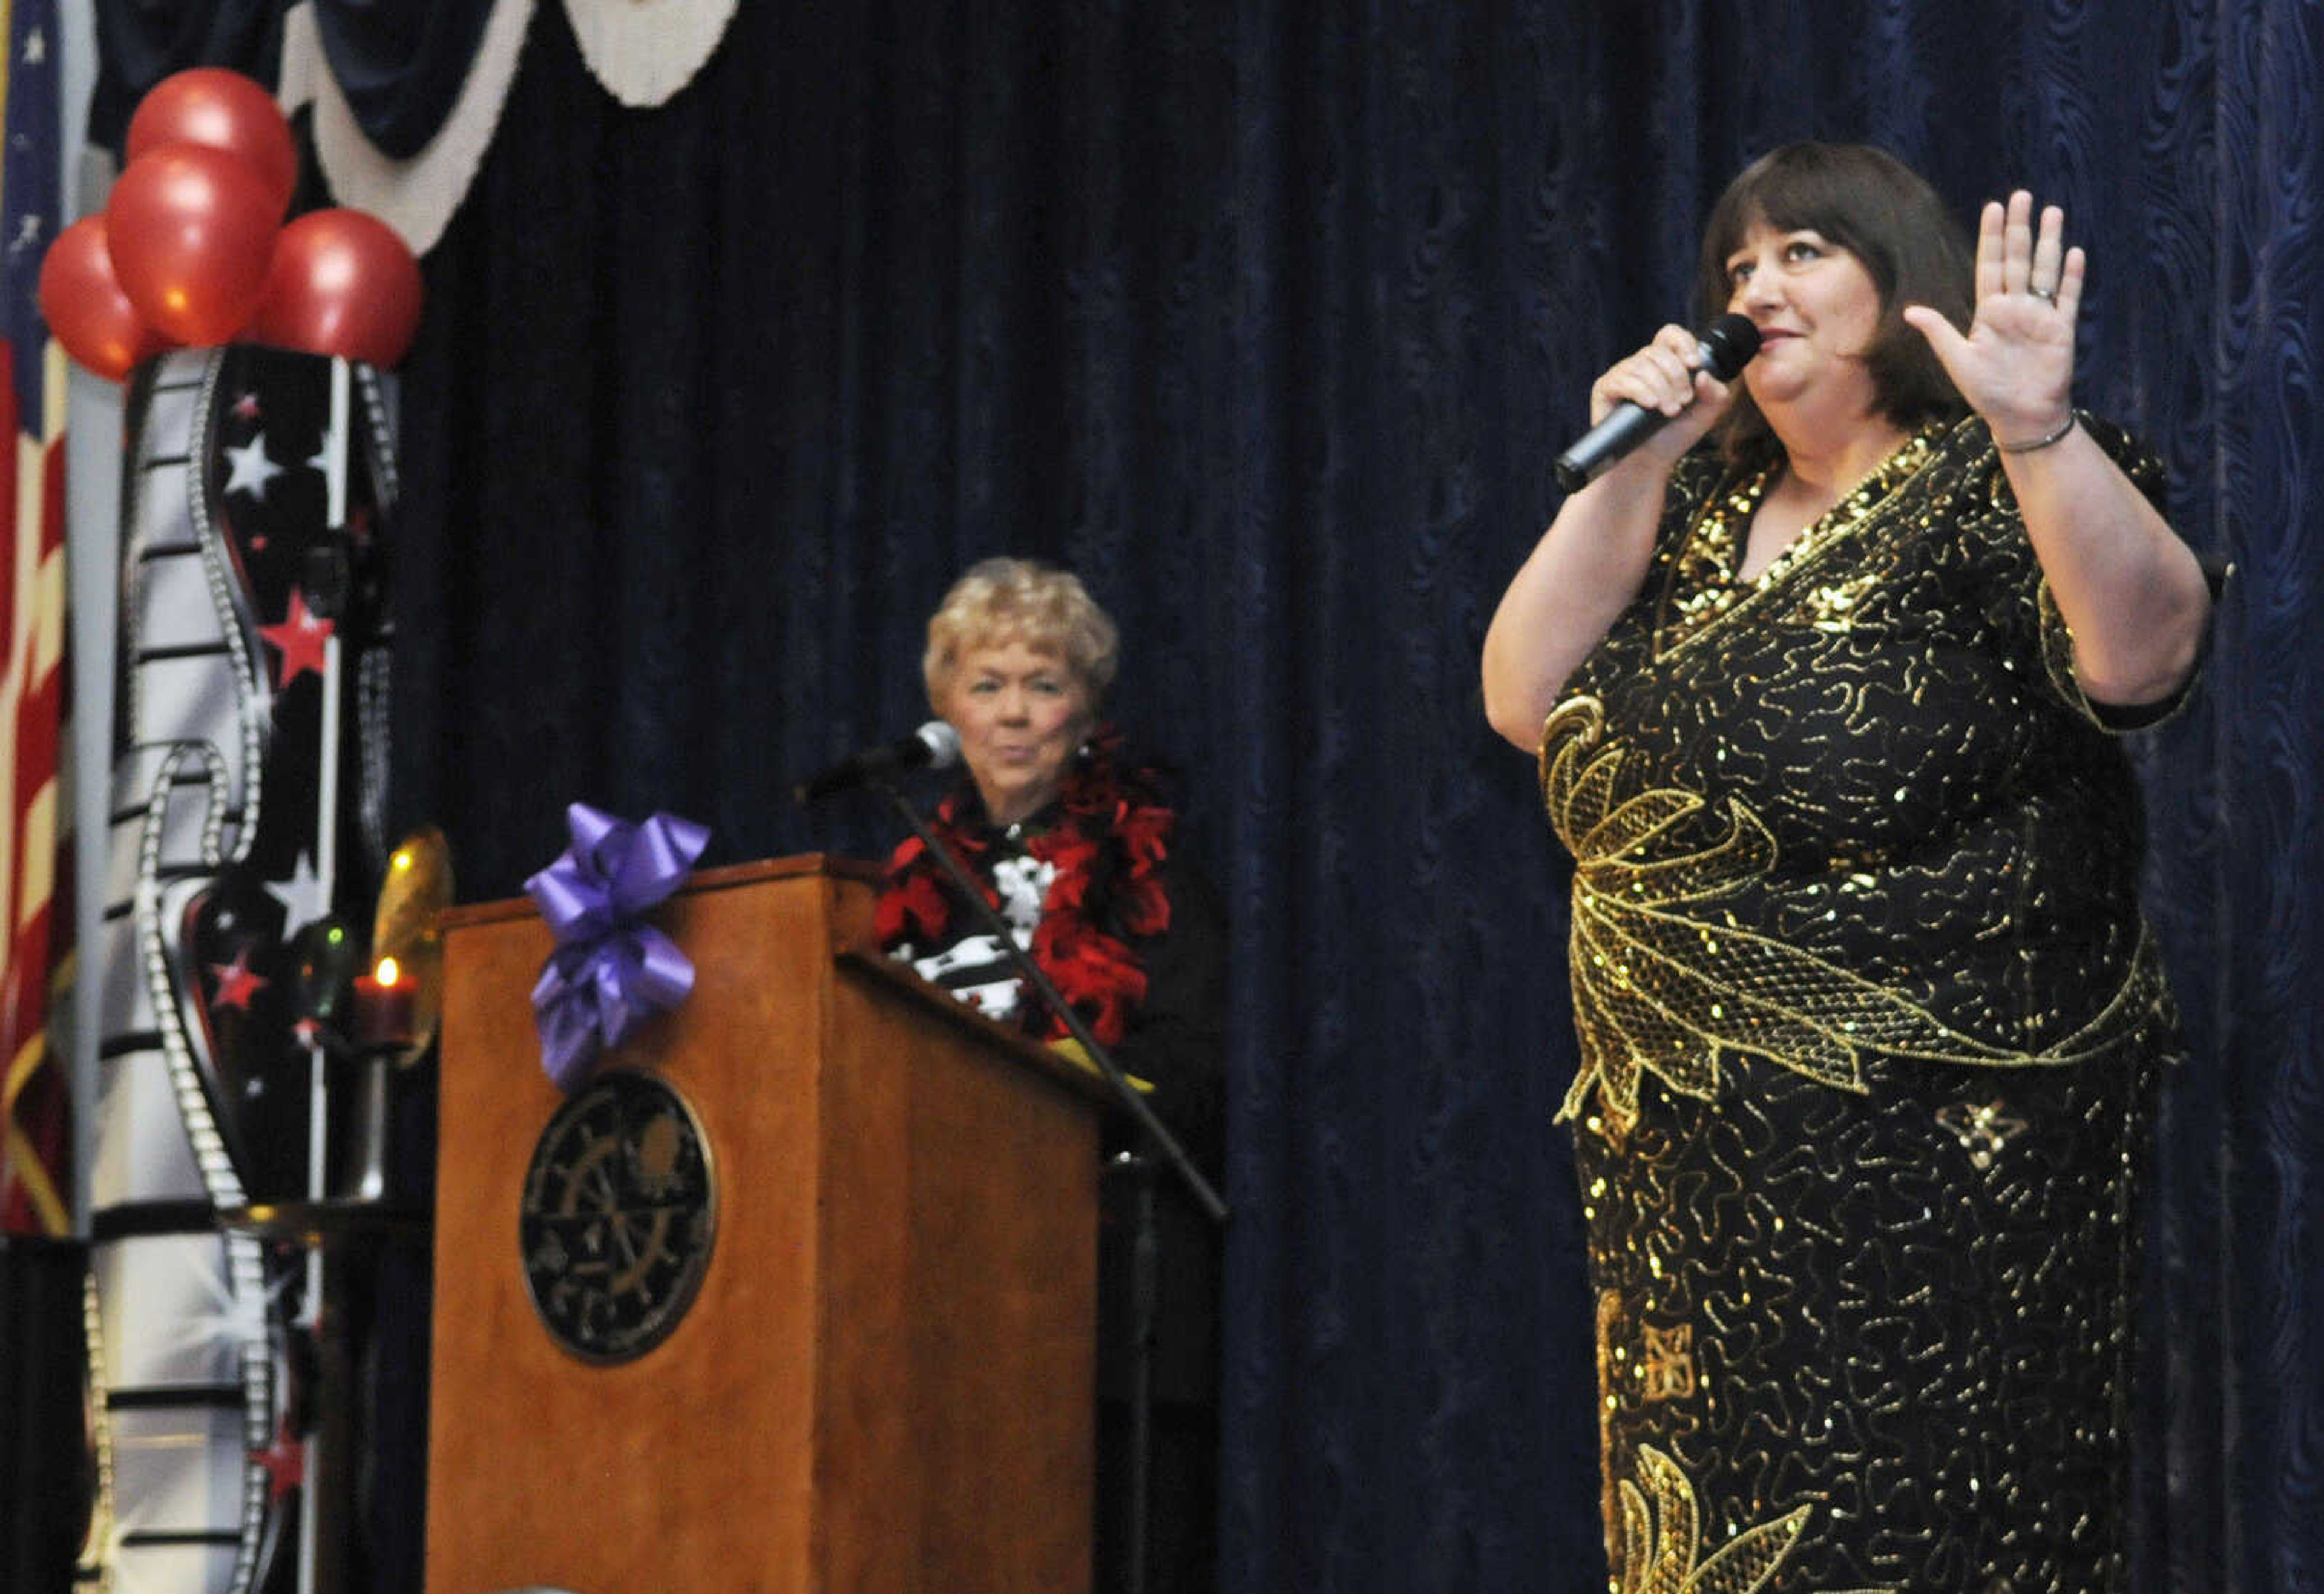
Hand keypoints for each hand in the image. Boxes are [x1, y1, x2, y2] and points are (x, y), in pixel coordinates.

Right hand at [1586, 323, 1736, 462]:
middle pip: (1659, 352)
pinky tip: (1650, 405)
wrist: (1648, 464)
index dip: (1683, 343)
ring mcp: (1622, 375)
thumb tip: (1702, 374)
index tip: (1694, 365)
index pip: (1670, 335)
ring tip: (1669, 411)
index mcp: (1665, 364)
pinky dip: (1640, 392)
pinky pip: (1623, 380)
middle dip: (1677, 377)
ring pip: (1642, 366)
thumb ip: (1715, 393)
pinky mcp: (1605, 388)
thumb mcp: (1706, 414)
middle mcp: (1642, 365)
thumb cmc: (1674, 437)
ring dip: (1661, 388)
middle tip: (1683, 403)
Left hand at [1901, 190, 2078, 444]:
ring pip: (2045, 270)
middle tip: (2022, 195)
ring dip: (2049, 242)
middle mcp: (2015, 308)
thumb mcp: (1958, 361)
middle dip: (2020, 228)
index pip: (1991, 265)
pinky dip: (2071, 276)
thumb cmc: (1987, 393)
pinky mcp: (2061, 329)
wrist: (2020, 417)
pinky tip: (2074, 253)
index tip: (1993, 207)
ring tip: (2052, 211)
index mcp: (1989, 312)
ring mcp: (2040, 316)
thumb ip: (1939, 332)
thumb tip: (1910, 311)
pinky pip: (2067, 297)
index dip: (1992, 237)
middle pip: (2018, 259)